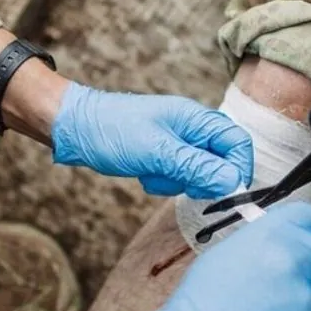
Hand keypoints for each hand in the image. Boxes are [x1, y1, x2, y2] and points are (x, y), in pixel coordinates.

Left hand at [52, 83, 253, 198]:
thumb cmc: (112, 132)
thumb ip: (196, 167)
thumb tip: (233, 181)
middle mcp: (191, 129)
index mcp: (196, 118)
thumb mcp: (157, 152)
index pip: (237, 143)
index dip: (237, 168)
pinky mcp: (162, 155)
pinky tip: (142, 173)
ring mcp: (176, 143)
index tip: (226, 191)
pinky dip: (162, 181)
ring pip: (197, 174)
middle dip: (199, 178)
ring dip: (176, 181)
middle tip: (176, 179)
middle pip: (220, 162)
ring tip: (150, 172)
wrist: (73, 129)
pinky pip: (177, 177)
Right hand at [158, 203, 310, 310]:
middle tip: (282, 278)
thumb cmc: (199, 307)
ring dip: (304, 295)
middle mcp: (296, 261)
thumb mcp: (223, 256)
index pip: (306, 216)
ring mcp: (309, 298)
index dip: (297, 229)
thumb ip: (259, 242)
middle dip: (305, 260)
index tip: (292, 238)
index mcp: (272, 235)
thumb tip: (276, 241)